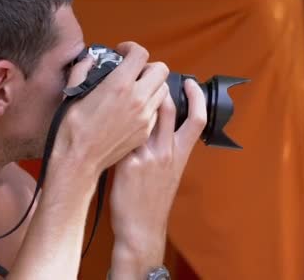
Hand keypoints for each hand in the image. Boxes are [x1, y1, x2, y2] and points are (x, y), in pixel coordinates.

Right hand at [52, 42, 169, 180]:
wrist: (79, 159)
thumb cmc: (73, 128)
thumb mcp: (73, 92)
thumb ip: (83, 70)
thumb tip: (90, 60)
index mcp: (119, 84)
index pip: (140, 54)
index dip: (132, 48)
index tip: (123, 52)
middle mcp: (138, 98)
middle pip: (161, 69)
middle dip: (147, 66)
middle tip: (134, 71)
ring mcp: (145, 117)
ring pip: (163, 90)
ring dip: (153, 85)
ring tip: (137, 89)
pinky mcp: (146, 131)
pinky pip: (157, 111)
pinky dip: (150, 105)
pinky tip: (134, 109)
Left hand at [109, 77, 206, 279]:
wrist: (141, 227)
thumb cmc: (153, 200)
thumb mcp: (170, 173)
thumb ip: (166, 149)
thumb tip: (157, 129)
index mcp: (180, 153)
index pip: (197, 118)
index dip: (197, 97)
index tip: (190, 82)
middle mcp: (167, 151)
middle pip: (167, 107)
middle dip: (160, 87)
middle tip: (149, 77)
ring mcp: (147, 156)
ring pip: (144, 115)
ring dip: (135, 98)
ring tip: (126, 88)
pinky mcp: (128, 163)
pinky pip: (121, 134)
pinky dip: (114, 121)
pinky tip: (106, 115)